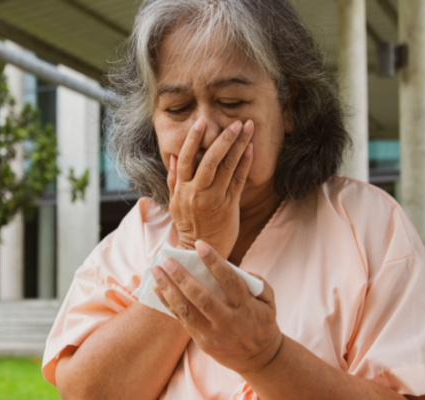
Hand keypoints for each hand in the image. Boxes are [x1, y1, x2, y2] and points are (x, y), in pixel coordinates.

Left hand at [152, 240, 282, 374]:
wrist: (259, 359)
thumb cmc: (262, 324)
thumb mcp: (269, 304)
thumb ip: (258, 284)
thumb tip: (235, 267)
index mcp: (246, 308)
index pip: (229, 281)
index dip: (214, 262)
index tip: (200, 244)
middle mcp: (228, 322)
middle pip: (202, 298)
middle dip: (182, 278)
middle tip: (168, 260)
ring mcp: (213, 334)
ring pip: (187, 311)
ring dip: (168, 290)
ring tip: (155, 271)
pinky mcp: (202, 342)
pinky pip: (182, 320)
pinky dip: (168, 303)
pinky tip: (157, 289)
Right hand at [168, 119, 253, 258]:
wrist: (201, 251)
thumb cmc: (189, 226)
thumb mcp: (175, 204)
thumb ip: (174, 181)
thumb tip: (173, 158)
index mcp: (182, 189)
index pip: (186, 159)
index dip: (194, 140)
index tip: (202, 122)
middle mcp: (197, 192)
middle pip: (210, 160)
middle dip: (223, 139)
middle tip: (235, 123)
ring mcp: (215, 199)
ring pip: (227, 168)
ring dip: (239, 146)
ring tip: (247, 128)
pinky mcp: (230, 206)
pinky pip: (239, 181)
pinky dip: (245, 164)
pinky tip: (250, 149)